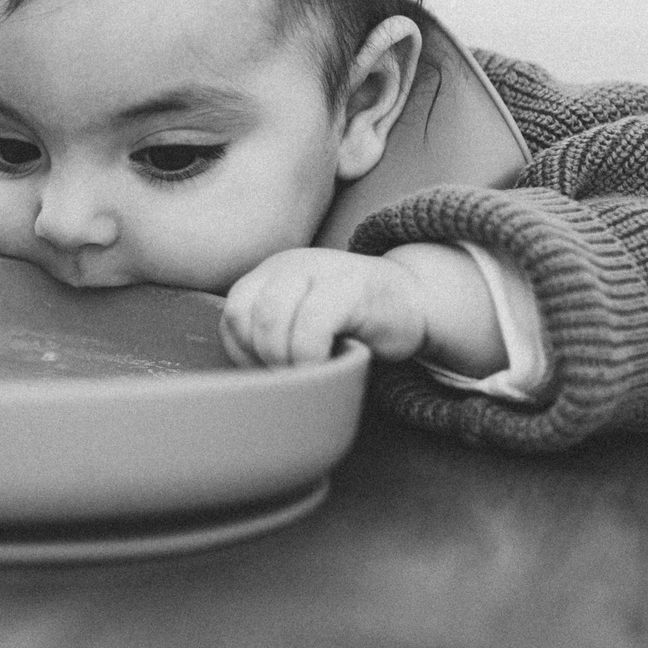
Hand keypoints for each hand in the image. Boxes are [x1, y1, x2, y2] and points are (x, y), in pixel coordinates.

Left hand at [218, 247, 430, 367]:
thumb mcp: (302, 323)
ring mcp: (320, 269)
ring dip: (285, 359)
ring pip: (271, 318)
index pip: (233, 314)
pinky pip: (312, 324)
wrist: (415, 301)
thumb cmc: (356, 325)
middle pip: (247, 316)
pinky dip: (311, 355)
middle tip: (294, 377)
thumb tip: (245, 382)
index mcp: (271, 275)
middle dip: (264, 359)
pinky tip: (329, 364)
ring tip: (311, 372)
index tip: (274, 372)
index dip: (244, 353)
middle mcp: (289, 265)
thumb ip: (272, 335)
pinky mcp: (351, 285)